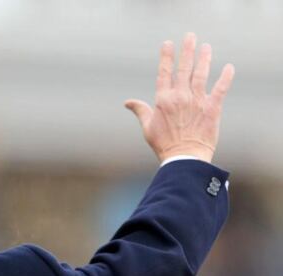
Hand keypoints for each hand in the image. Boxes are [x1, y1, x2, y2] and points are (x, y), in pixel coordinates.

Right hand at [125, 33, 234, 163]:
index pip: (164, 73)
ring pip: (201, 74)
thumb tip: (128, 102)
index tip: (168, 44)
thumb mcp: (147, 127)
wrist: (184, 158)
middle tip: (190, 37)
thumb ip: (140, 110)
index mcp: (163, 100)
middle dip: (187, 50)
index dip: (166, 57)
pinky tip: (229, 67)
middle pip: (184, 68)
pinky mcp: (212, 108)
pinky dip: (226, 77)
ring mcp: (197, 101)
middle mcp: (180, 96)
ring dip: (204, 58)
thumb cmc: (164, 145)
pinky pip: (221, 88)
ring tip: (206, 47)